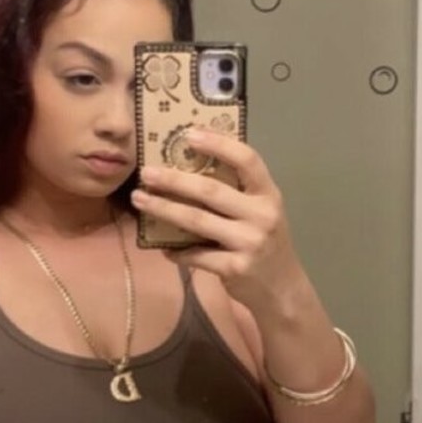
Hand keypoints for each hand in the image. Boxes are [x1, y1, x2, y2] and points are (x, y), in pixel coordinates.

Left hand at [130, 128, 303, 310]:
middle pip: (211, 190)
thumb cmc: (265, 241)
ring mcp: (249, 242)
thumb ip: (237, 191)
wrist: (282, 289)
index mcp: (268, 194)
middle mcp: (262, 215)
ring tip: (139, 199)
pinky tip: (161, 247)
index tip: (189, 133)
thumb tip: (188, 164)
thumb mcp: (261, 211)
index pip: (247, 160)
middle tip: (146, 172)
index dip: (219, 144)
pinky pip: (196, 255)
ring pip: (197, 220)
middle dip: (174, 180)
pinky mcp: (235, 268)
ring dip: (164, 208)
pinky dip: (176, 250)